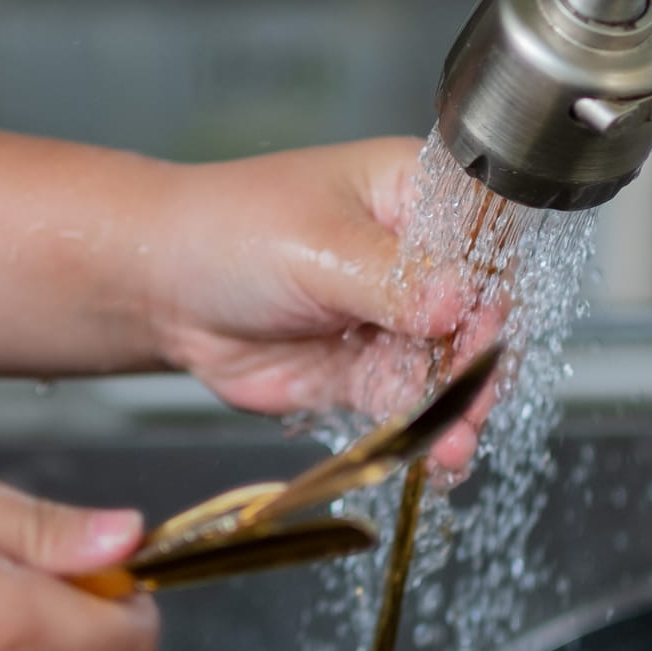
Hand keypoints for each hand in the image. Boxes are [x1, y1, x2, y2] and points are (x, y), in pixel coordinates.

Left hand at [139, 139, 493, 468]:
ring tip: (455, 441)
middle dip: (479, 358)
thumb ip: (392, 280)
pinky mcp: (367, 373)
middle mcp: (414, 258)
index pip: (481, 240)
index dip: (490, 285)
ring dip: (459, 406)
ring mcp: (393, 320)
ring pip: (450, 366)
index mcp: (412, 195)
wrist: (161, 290)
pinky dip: (428, 432)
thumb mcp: (317, 245)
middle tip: (473, 394)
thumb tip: (457, 304)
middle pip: (477, 312)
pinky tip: (440, 455)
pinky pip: (412, 405)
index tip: (482, 325)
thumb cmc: (228, 232)